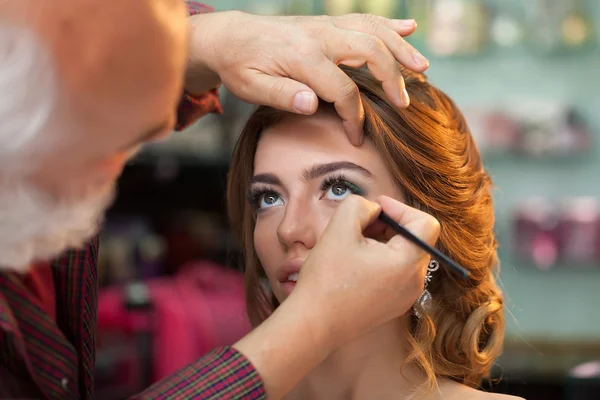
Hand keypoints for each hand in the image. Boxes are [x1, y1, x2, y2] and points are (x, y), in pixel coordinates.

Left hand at [186, 11, 428, 143]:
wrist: (229, 36)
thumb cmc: (241, 66)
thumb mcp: (251, 87)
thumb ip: (282, 96)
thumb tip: (312, 105)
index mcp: (302, 57)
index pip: (342, 90)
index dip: (354, 117)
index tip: (357, 137)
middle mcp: (319, 36)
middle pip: (370, 52)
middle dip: (392, 79)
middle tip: (404, 103)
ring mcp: (326, 26)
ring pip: (373, 31)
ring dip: (400, 48)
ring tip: (422, 68)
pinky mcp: (327, 23)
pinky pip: (364, 18)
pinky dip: (389, 24)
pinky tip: (408, 28)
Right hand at [295, 195, 440, 346]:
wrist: (314, 324)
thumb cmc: (326, 279)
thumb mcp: (339, 228)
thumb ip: (360, 205)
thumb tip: (373, 210)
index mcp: (408, 263)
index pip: (425, 223)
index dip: (400, 208)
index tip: (375, 209)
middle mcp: (414, 282)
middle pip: (415, 239)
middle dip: (390, 224)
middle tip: (360, 225)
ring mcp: (405, 297)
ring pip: (404, 255)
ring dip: (383, 242)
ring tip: (354, 244)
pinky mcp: (393, 305)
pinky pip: (396, 273)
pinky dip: (380, 260)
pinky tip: (354, 264)